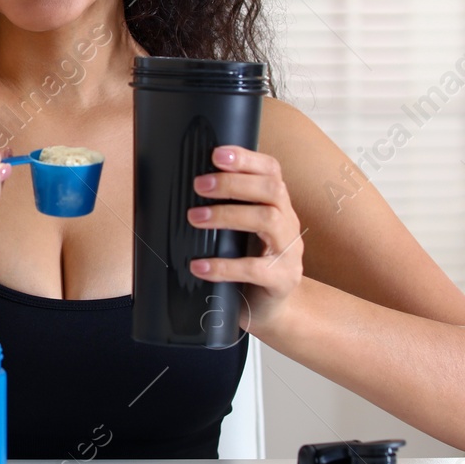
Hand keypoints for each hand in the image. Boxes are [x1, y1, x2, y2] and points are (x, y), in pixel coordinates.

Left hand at [186, 145, 304, 333]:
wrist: (271, 309)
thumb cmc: (250, 264)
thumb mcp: (241, 233)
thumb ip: (225, 211)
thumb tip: (175, 191)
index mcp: (278, 206)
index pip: (271, 171)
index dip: (246, 158)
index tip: (216, 153)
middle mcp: (288, 223)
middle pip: (271, 190)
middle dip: (233, 183)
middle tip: (198, 185)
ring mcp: (289, 252)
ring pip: (267, 221)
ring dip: (227, 215)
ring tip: (195, 218)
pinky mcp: (282, 280)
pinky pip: (255, 269)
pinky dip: (223, 266)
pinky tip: (199, 266)